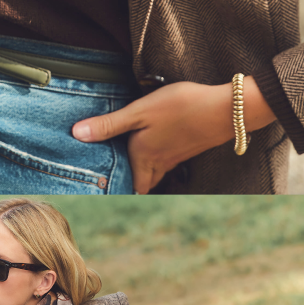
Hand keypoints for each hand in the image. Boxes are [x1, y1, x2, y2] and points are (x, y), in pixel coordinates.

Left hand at [72, 79, 274, 193]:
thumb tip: (77, 134)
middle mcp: (161, 161)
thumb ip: (109, 125)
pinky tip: (157, 147)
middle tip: (117, 184)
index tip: (105, 196)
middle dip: (132, 185)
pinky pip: (170, 160)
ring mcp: (178, 155)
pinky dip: (160, 159)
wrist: (227, 109)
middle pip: (144, 181)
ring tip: (132, 168)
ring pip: (158, 171)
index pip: (132, 186)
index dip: (119, 192)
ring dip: (145, 172)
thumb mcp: (140, 112)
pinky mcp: (190, 146)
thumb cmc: (182, 107)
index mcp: (145, 157)